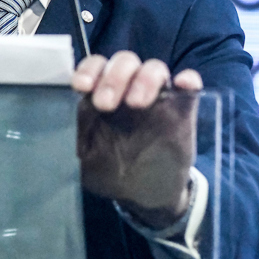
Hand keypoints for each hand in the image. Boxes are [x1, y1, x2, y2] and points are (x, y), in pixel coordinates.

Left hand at [72, 51, 201, 228]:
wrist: (146, 196)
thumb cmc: (111, 170)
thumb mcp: (88, 159)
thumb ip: (78, 135)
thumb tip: (69, 115)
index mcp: (103, 93)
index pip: (95, 67)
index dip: (88, 70)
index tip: (81, 87)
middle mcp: (129, 87)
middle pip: (124, 62)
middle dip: (114, 77)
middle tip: (106, 104)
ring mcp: (158, 96)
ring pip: (154, 67)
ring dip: (145, 78)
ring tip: (138, 103)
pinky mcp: (183, 109)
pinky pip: (189, 83)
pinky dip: (187, 80)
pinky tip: (184, 83)